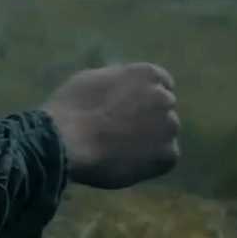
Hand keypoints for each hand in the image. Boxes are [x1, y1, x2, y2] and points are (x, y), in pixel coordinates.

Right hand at [41, 62, 180, 189]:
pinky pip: (164, 159)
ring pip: (164, 135)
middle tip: (122, 133)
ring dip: (149, 142)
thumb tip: (124, 89)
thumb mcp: (94, 79)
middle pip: (163, 110)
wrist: (67, 142)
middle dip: (148, 119)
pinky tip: (125, 162)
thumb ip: (119, 82)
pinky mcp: (168, 155)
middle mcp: (165, 98)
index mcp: (148, 74)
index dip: (144, 99)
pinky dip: (149, 163)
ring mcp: (169, 127)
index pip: (161, 84)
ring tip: (120, 150)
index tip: (131, 110)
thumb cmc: (71, 108)